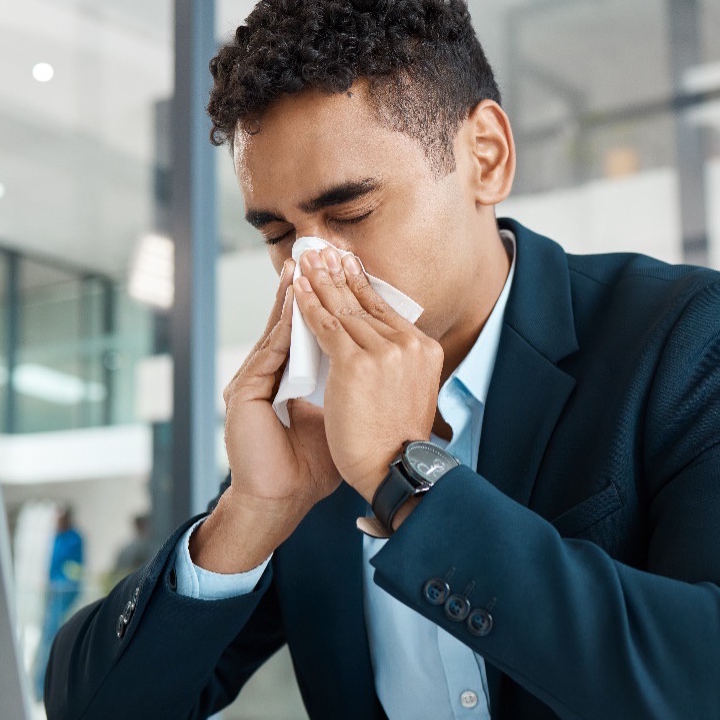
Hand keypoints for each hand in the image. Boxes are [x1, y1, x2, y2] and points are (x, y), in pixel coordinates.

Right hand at [216, 258, 341, 516]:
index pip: (310, 333)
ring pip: (278, 330)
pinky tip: (295, 302)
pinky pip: (269, 351)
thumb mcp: (337, 417)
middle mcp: (269, 375)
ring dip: (291, 297)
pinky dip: (283, 325)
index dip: (325, 304)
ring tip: (303, 266)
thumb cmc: (312, 465)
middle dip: (308, 289)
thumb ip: (349, 390)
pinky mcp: (244, 392)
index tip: (341, 275)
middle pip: (291, 323)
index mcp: (288, 379)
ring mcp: (254, 381)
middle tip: (319, 254)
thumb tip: (381, 369)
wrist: (281, 498)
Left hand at [294, 247, 444, 503]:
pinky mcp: (356, 362)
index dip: (361, 286)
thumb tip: (380, 355)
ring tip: (305, 259)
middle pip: (364, 303)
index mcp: (423, 351)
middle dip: (338, 274)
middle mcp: (408, 344)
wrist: (392, 471)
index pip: (384, 311)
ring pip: (343, 309)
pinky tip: (296, 288)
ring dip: (320, 281)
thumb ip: (396, 369)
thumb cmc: (395, 445)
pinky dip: (307, 306)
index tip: (346, 264)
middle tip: (320, 248)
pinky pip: (325, 326)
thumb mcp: (406, 395)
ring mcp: (384, 351)